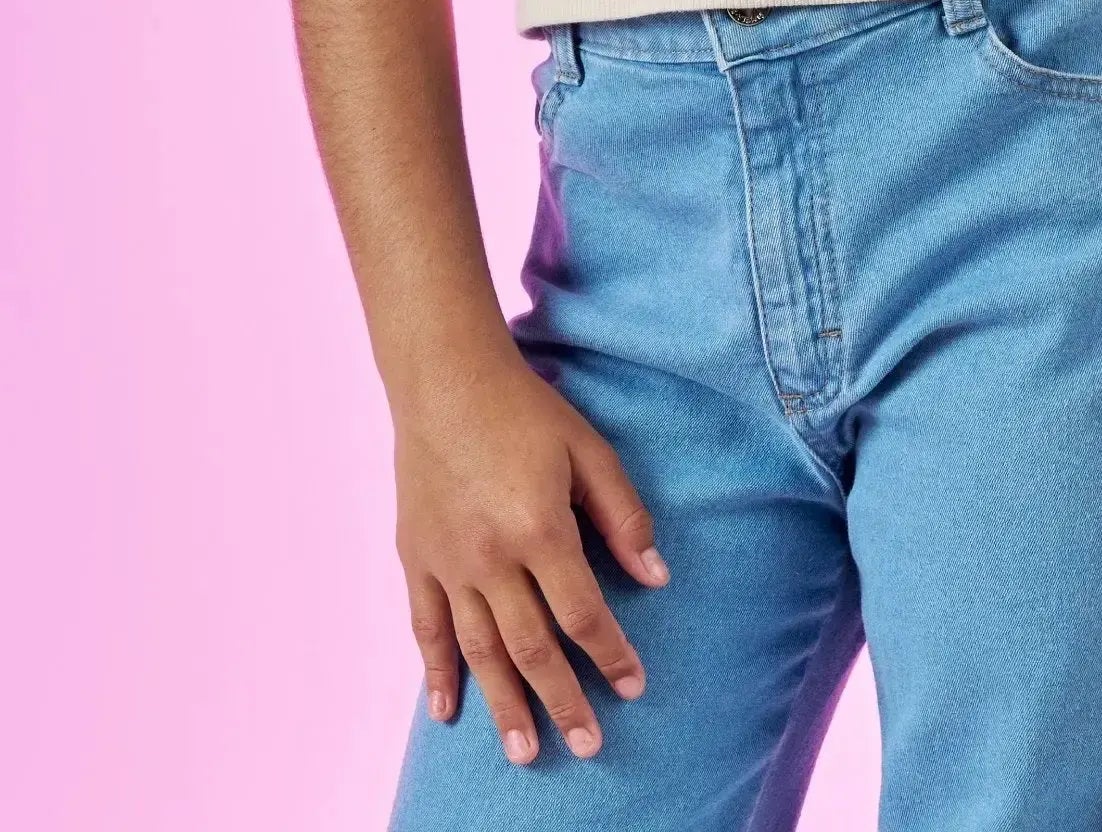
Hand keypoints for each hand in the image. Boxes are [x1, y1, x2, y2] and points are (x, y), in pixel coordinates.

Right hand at [393, 346, 670, 765]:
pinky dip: (437, 672)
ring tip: (525, 752)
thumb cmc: (524, 409)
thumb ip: (623, 515)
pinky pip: (426, 627)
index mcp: (539, 528)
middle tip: (589, 746)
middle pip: (532, 646)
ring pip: (480, 649)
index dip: (610, 654)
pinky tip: (447, 712)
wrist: (445, 377)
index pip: (582, 612)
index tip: (633, 687)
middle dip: (563, 701)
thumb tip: (656, 577)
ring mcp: (448, 561)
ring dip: (504, 705)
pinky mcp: (416, 557)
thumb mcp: (588, 449)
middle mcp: (490, 557)